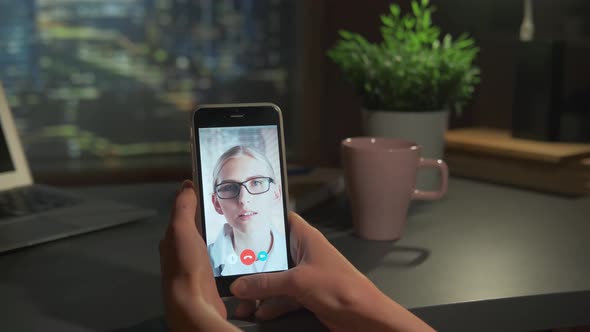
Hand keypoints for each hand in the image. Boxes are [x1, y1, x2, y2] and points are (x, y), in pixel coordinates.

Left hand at [159, 180, 238, 331]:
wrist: (195, 306)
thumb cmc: (184, 272)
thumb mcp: (181, 229)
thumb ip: (183, 207)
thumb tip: (186, 187)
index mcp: (172, 239)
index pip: (183, 213)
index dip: (194, 201)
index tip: (208, 192)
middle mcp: (181, 253)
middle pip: (197, 230)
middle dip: (209, 221)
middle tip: (224, 212)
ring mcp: (195, 267)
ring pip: (208, 245)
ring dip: (218, 239)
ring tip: (230, 232)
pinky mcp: (209, 280)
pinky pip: (218, 261)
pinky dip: (225, 256)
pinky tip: (232, 255)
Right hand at [230, 212, 433, 331]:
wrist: (365, 317)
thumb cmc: (343, 289)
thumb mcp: (297, 282)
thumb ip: (265, 284)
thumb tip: (241, 285)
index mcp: (306, 239)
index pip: (281, 220)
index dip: (263, 221)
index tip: (242, 224)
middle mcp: (305, 254)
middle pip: (273, 255)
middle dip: (253, 267)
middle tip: (233, 274)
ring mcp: (306, 276)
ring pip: (275, 280)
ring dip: (259, 292)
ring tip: (242, 303)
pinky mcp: (307, 295)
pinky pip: (283, 297)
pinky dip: (271, 305)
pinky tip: (260, 311)